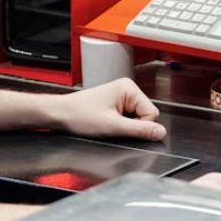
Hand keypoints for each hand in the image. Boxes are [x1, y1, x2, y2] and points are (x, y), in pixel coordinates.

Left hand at [46, 78, 165, 141]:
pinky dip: (119, 124)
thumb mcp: (113, 126)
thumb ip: (140, 130)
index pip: (152, 113)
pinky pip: (128, 118)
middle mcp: (127, 89)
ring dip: (124, 126)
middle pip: (145, 115)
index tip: (122, 128)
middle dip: (131, 126)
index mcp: (129, 88)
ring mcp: (121, 96)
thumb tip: (161, 132)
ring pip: (137, 118)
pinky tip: (106, 123)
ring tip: (107, 124)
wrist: (59, 115)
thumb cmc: (79, 116)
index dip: (140, 126)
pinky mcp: (116, 103)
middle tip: (112, 126)